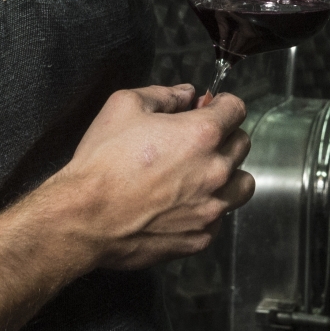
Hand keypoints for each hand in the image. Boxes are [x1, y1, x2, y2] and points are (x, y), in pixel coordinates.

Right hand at [48, 84, 254, 270]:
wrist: (86, 217)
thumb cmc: (103, 161)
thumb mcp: (125, 106)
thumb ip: (164, 94)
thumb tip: (187, 94)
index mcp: (202, 134)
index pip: (237, 109)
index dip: (223, 103)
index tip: (211, 107)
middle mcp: (215, 171)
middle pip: (242, 143)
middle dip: (224, 135)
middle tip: (197, 138)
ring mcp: (211, 208)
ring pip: (243, 184)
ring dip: (228, 173)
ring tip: (201, 173)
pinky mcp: (201, 236)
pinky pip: (220, 217)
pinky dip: (209, 206)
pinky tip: (183, 202)